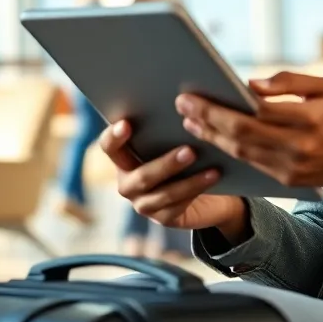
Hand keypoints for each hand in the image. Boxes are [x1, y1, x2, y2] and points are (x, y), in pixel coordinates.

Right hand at [99, 120, 248, 242]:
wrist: (208, 191)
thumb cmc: (188, 155)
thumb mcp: (177, 140)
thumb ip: (170, 128)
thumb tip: (185, 103)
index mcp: (124, 158)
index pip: (109, 147)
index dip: (114, 137)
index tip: (127, 124)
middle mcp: (128, 182)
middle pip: (140, 176)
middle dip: (165, 164)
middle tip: (189, 150)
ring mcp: (143, 203)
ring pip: (162, 194)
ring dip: (188, 181)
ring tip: (210, 168)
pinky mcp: (163, 218)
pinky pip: (177, 207)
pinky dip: (196, 191)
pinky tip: (213, 178)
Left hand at [177, 72, 322, 198]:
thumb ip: (289, 82)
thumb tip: (250, 85)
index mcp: (308, 119)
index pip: (255, 112)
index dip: (220, 106)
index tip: (194, 95)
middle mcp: (298, 146)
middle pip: (241, 134)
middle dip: (207, 120)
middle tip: (182, 106)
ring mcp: (291, 167)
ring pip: (241, 153)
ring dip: (212, 138)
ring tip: (191, 121)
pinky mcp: (286, 181)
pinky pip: (250, 165)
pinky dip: (228, 152)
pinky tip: (213, 139)